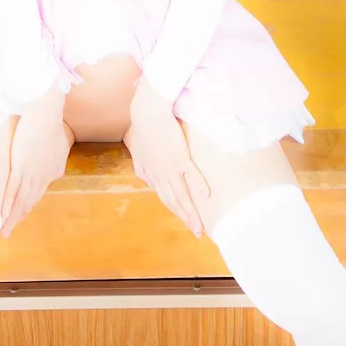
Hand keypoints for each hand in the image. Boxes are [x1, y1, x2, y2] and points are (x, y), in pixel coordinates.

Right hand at [0, 83, 69, 237]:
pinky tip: (1, 216)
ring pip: (20, 201)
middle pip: (28, 202)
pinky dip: (7, 205)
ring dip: (11, 218)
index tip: (18, 217)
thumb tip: (54, 169)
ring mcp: (32, 173)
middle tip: (7, 232)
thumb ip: (55, 158)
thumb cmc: (49, 123)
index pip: (36, 194)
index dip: (26, 207)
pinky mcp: (22, 166)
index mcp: (50, 172)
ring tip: (2, 231)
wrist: (46, 111)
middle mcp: (42, 177)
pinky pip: (13, 190)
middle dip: (17, 218)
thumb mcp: (57, 145)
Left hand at [125, 76, 210, 237]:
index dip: (176, 211)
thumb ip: (142, 169)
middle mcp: (161, 175)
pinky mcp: (179, 156)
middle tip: (197, 232)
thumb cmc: (143, 130)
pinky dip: (198, 185)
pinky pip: (191, 174)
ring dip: (192, 212)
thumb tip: (147, 182)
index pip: (166, 198)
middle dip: (186, 218)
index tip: (186, 222)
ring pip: (182, 194)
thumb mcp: (138, 153)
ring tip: (201, 226)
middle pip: (175, 202)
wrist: (147, 113)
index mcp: (153, 175)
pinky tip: (207, 196)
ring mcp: (171, 167)